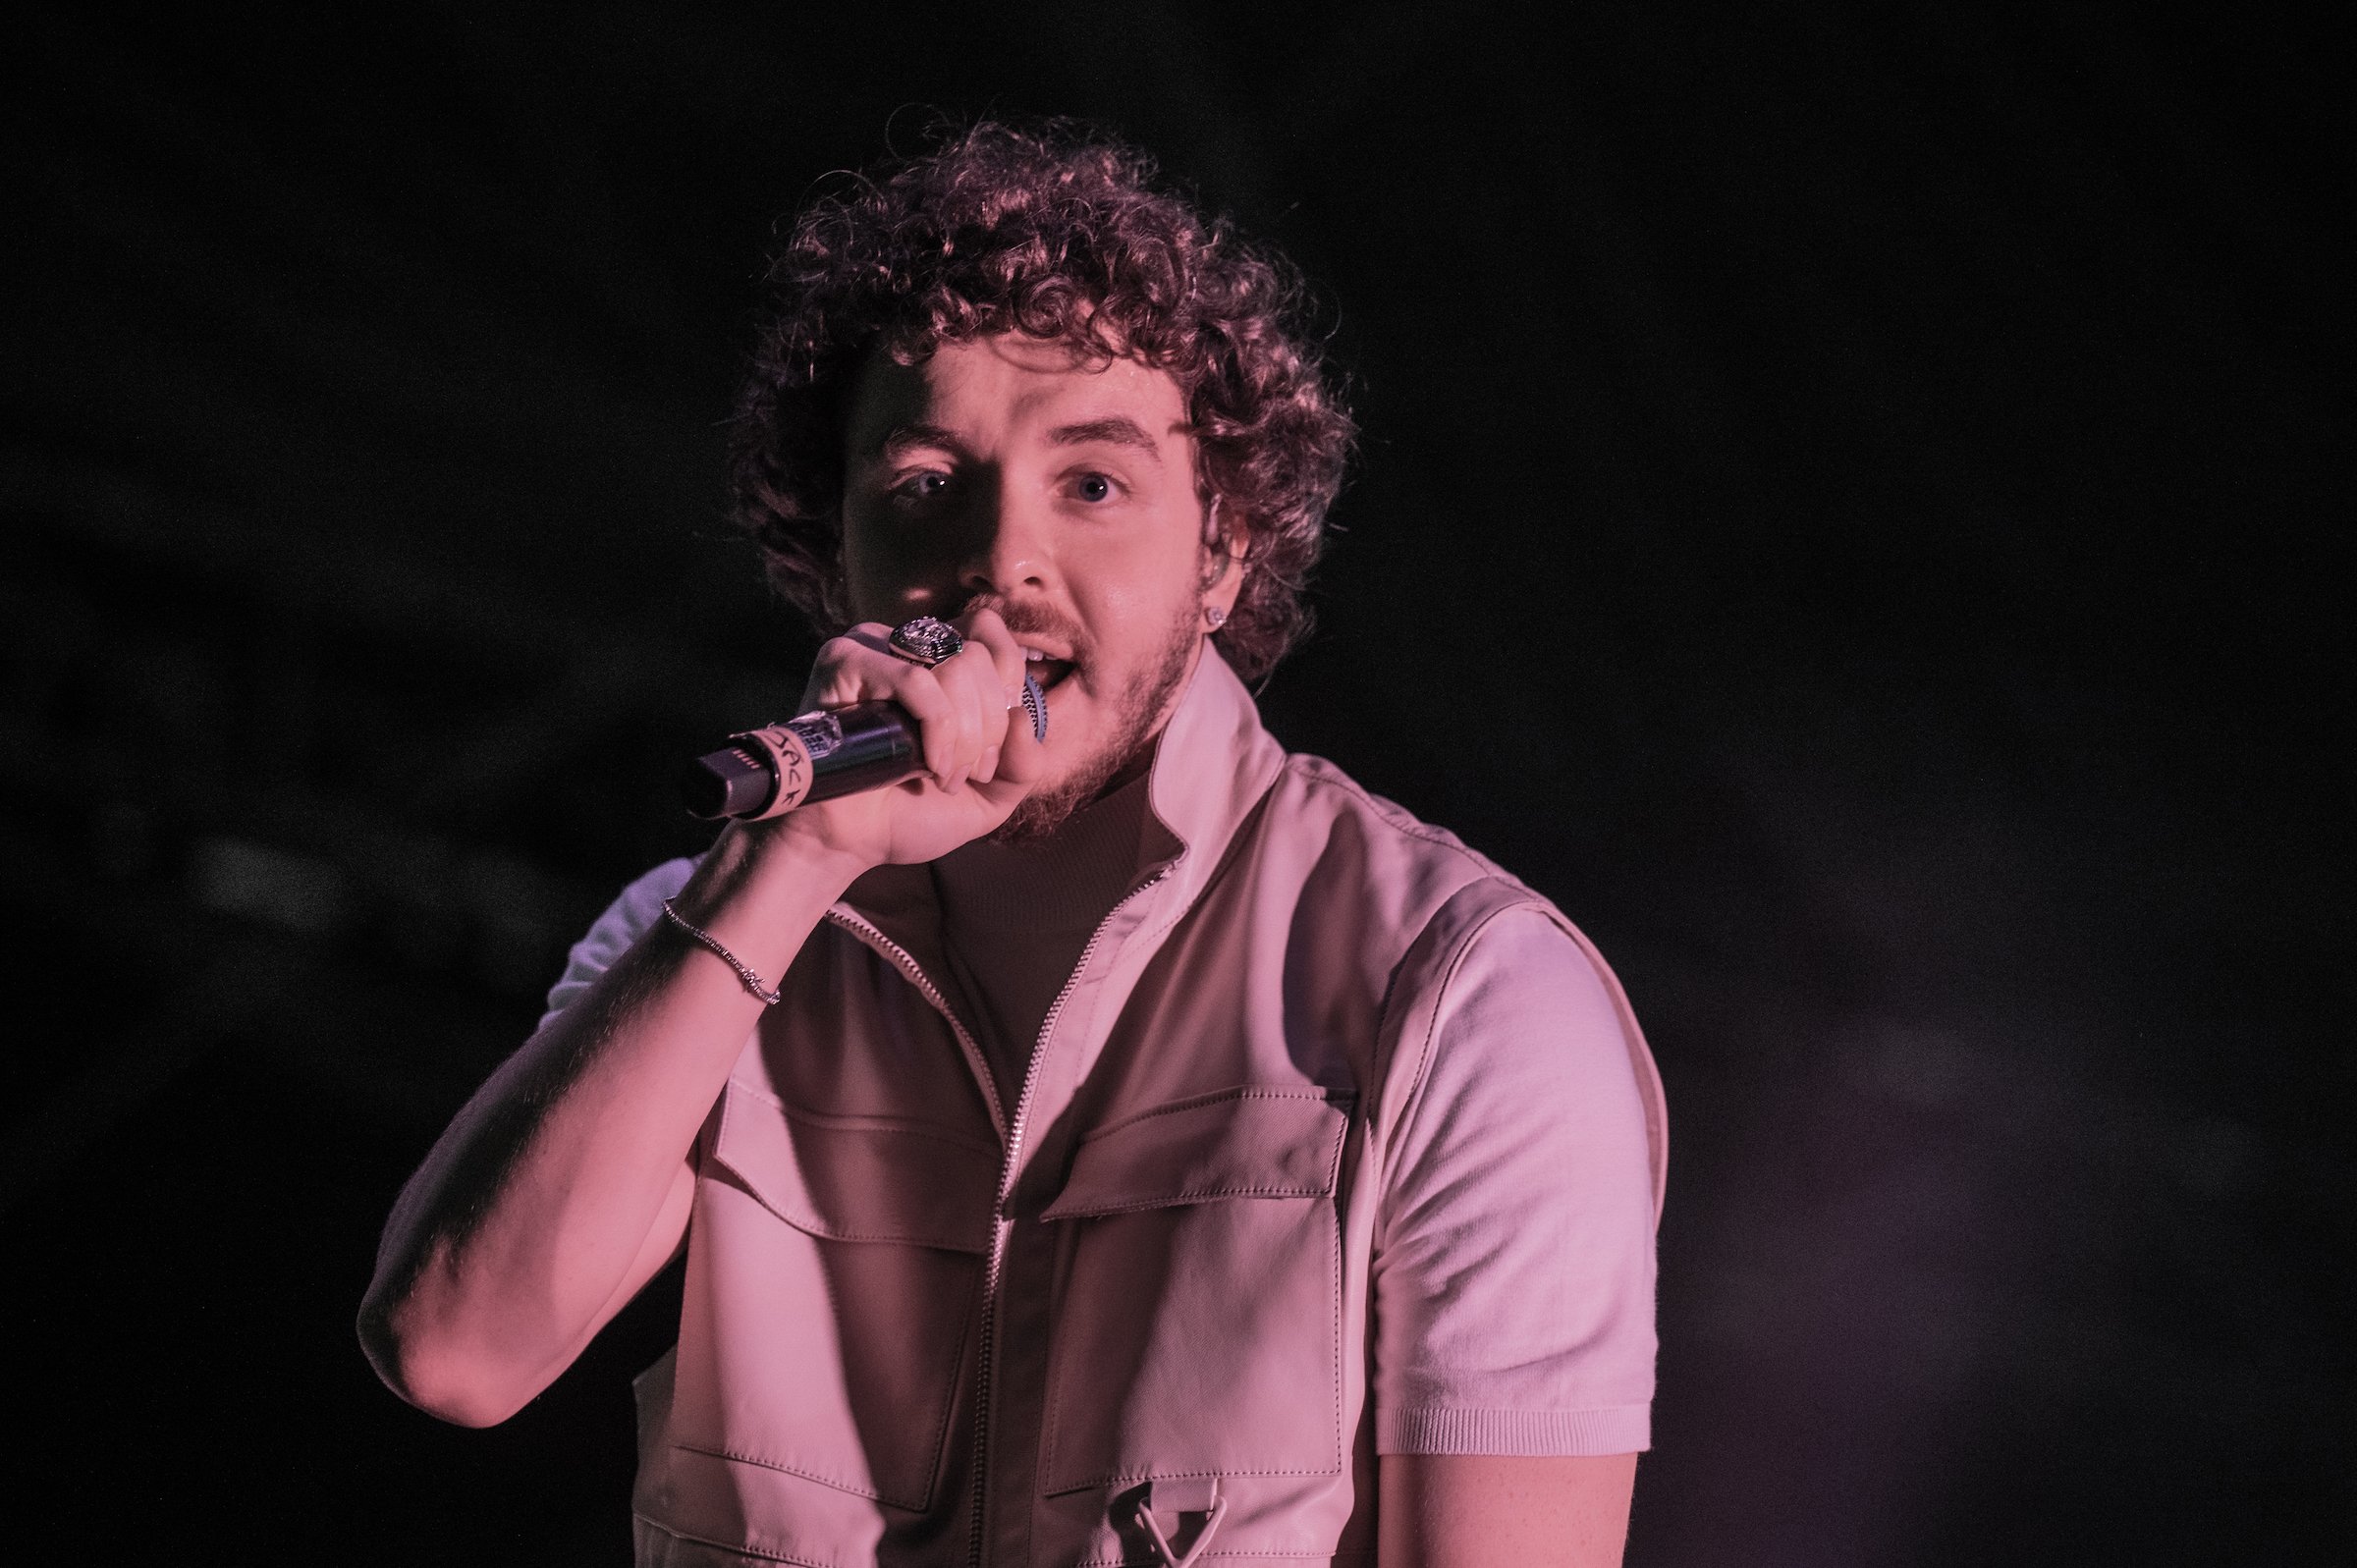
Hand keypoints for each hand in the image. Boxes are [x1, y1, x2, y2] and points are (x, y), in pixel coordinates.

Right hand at [752, 607, 1045, 871]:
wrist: (847, 843)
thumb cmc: (908, 814)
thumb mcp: (989, 795)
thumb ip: (1024, 762)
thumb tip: (1021, 715)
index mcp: (936, 657)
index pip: (990, 631)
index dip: (1006, 690)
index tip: (990, 751)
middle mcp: (904, 643)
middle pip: (978, 655)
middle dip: (987, 726)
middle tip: (965, 774)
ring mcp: (872, 647)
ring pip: (954, 663)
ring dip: (964, 733)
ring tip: (942, 776)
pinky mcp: (844, 662)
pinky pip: (915, 681)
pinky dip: (937, 729)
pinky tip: (926, 766)